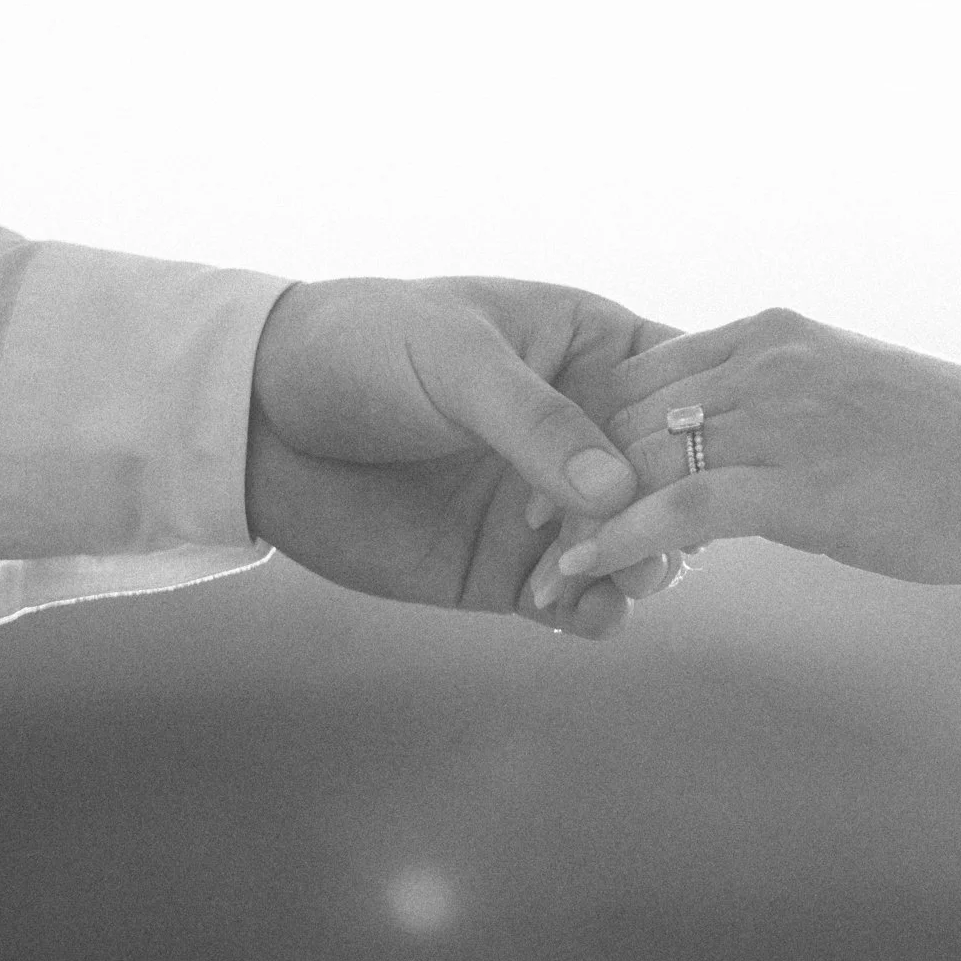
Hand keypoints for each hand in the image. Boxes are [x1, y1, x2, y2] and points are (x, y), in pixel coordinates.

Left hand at [245, 276, 686, 637]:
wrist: (260, 417)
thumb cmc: (362, 349)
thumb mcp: (455, 362)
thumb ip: (536, 423)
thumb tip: (617, 491)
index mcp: (590, 349)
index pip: (677, 388)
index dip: (700, 427)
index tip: (701, 465)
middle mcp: (585, 429)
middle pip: (670, 481)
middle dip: (673, 514)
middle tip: (655, 541)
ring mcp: (551, 504)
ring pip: (631, 546)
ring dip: (638, 567)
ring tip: (622, 579)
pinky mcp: (510, 567)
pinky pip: (577, 599)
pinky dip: (595, 611)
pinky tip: (588, 612)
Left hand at [544, 307, 960, 590]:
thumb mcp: (856, 410)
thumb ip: (788, 419)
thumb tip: (743, 462)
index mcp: (770, 336)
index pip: (639, 369)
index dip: (587, 429)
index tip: (553, 481)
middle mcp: (761, 360)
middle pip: (618, 409)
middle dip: (562, 473)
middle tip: (519, 532)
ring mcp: (777, 416)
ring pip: (635, 460)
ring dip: (573, 518)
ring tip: (534, 571)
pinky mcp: (796, 480)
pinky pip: (676, 508)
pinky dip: (616, 540)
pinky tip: (578, 574)